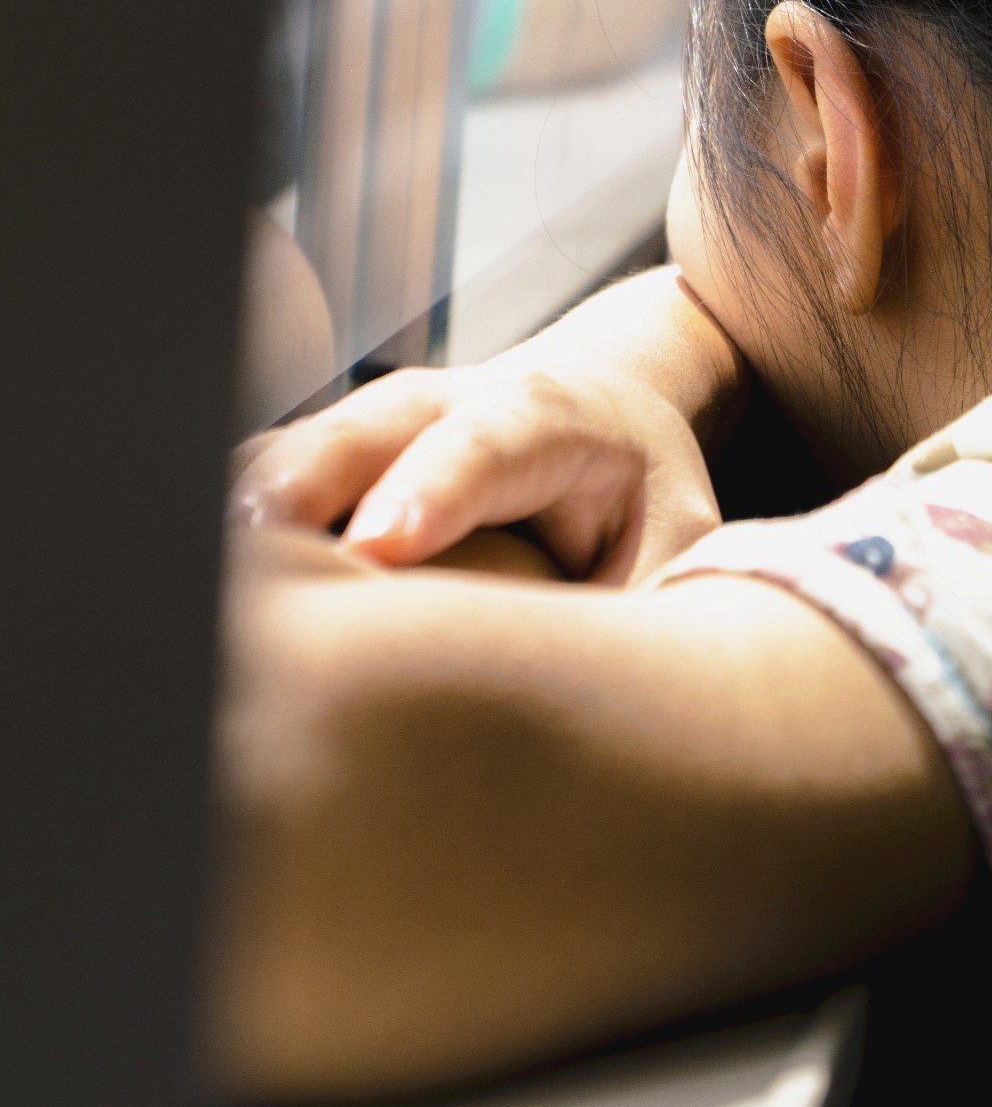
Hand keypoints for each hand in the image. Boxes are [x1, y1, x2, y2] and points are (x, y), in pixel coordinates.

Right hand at [228, 270, 742, 585]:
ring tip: (202, 574)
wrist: (604, 412)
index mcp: (559, 416)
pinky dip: (232, 522)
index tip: (380, 545)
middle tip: (249, 549)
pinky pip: (272, 477)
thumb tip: (620, 706)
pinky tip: (200, 580)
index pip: (496, 438)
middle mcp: (457, 400)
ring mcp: (386, 419)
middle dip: (311, 481)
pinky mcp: (337, 453)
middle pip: (374, 424)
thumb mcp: (676, 548)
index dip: (435, 485)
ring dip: (253, 503)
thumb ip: (645, 605)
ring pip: (306, 444)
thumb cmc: (639, 506)